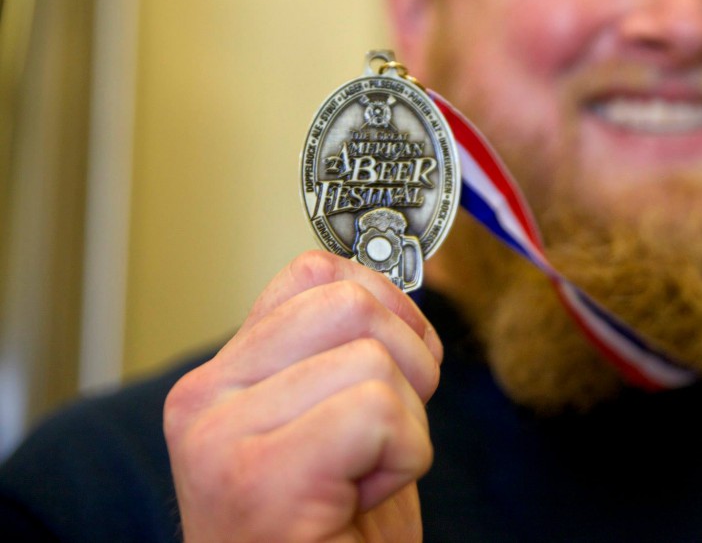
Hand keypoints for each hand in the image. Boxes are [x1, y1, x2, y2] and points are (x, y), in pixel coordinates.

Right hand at [163, 250, 442, 541]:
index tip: (395, 366)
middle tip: (386, 433)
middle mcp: (205, 396)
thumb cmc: (329, 535)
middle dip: (407, 363)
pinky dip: (403, 458)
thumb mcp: (334, 421)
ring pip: (373, 356)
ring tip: (366, 475)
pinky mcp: (256, 478)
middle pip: (349, 301)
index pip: (315, 274)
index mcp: (222, 376)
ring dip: (406, 423)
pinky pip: (377, 412)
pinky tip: (360, 500)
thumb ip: (343, 350)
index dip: (387, 312)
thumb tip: (392, 282)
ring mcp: (220, 435)